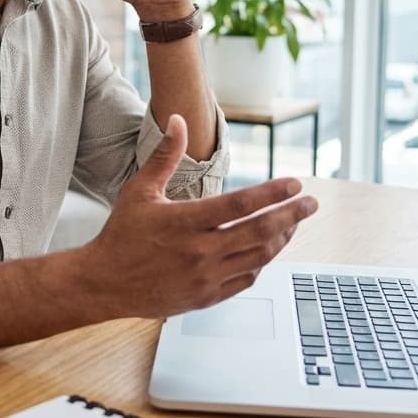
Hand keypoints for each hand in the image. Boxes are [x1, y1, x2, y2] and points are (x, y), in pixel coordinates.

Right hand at [79, 114, 317, 318]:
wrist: (105, 283)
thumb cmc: (122, 234)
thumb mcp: (140, 190)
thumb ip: (165, 155)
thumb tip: (179, 120)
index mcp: (185, 222)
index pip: (240, 205)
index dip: (272, 193)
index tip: (295, 183)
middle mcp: (200, 252)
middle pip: (260, 232)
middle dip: (292, 215)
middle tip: (311, 203)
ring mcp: (206, 278)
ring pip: (259, 257)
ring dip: (282, 238)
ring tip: (293, 223)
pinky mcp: (207, 297)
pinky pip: (246, 279)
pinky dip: (262, 262)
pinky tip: (268, 248)